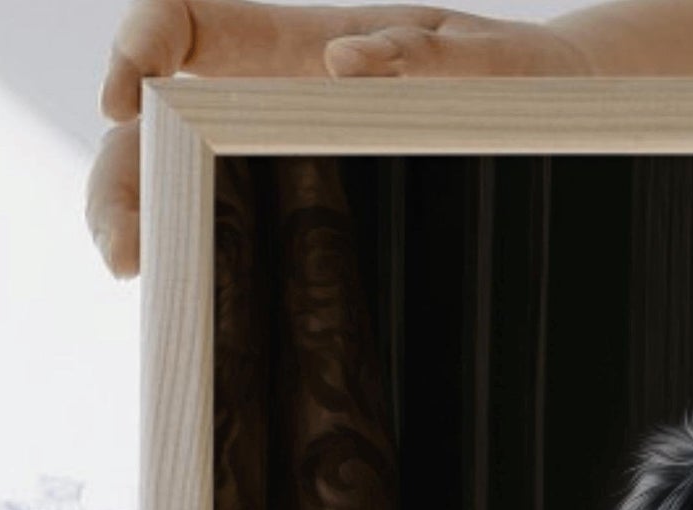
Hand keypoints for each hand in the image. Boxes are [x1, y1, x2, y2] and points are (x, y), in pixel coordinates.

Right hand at [89, 1, 587, 275]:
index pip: (183, 25)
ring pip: (189, 189)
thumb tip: (347, 64)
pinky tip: (204, 300)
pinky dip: (217, 265)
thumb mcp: (484, 65)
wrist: (569, 124)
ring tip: (149, 284)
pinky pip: (250, 240)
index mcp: (301, 48)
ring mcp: (287, 163)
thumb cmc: (520, 84)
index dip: (135, 48)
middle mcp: (274, 105)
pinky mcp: (317, 217)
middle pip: (160, 129)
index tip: (123, 103)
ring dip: (157, 232)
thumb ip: (426, 60)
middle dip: (124, 181)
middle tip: (126, 256)